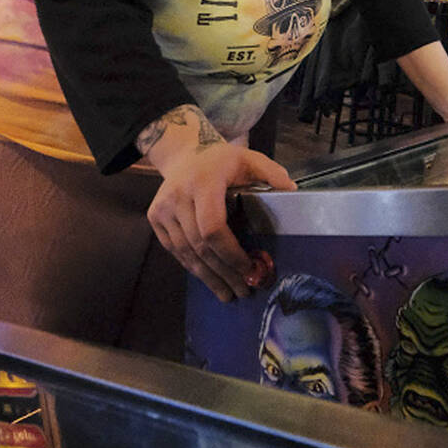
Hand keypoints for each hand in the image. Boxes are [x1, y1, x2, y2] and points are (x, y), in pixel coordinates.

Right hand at [138, 105, 296, 301]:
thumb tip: (292, 192)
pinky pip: (175, 249)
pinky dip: (193, 267)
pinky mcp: (155, 218)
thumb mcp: (250, 157)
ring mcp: (163, 209)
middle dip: (223, 272)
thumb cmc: (224, 160)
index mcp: (204, 182)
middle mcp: (178, 196)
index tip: (249, 269)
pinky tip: (209, 279)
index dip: (230, 253)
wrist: (185, 154)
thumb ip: (271, 172)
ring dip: (208, 276)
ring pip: (185, 252)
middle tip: (244, 290)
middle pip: (200, 245)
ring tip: (228, 293)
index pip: (213, 227)